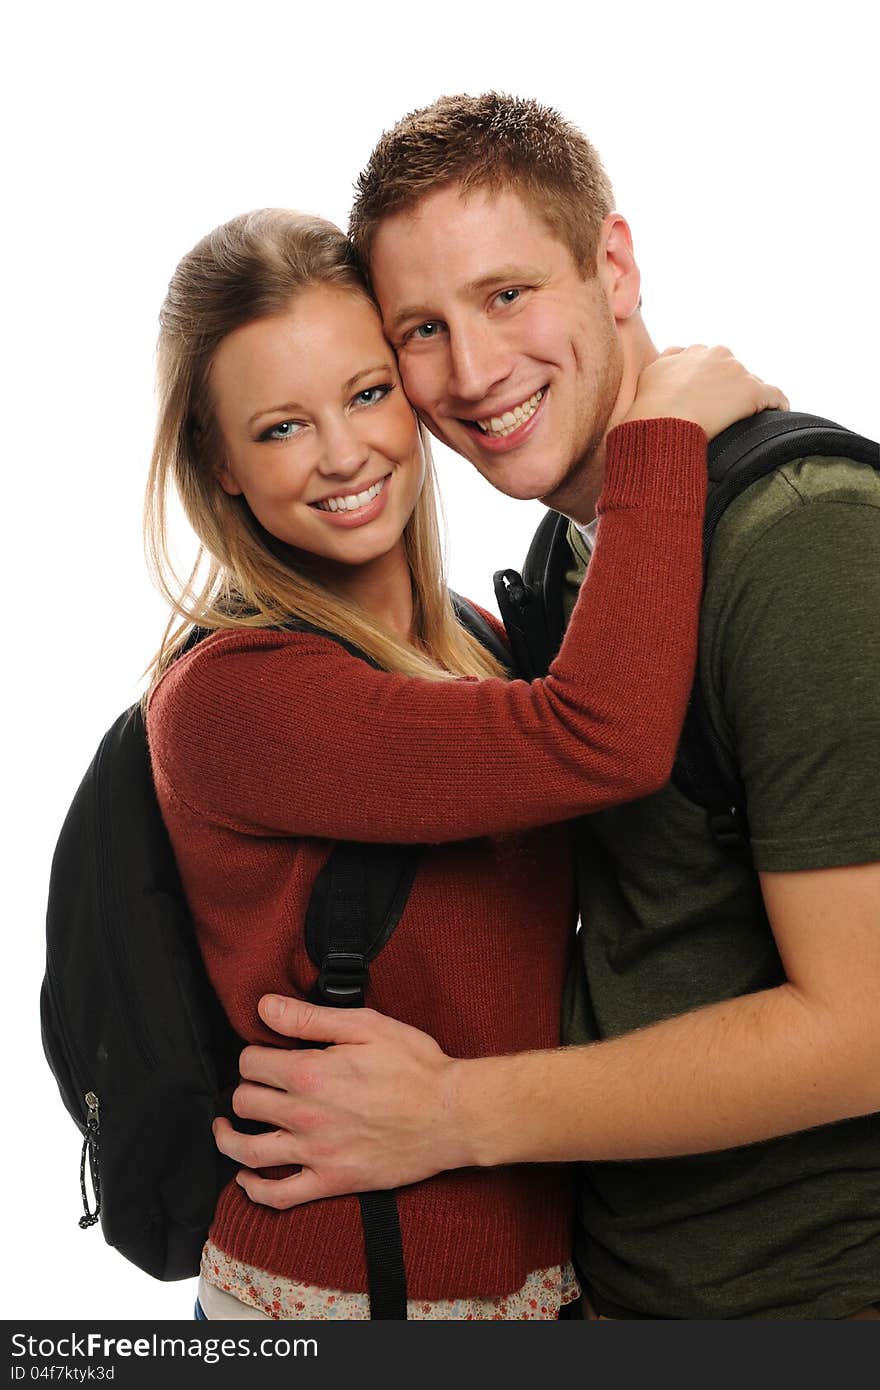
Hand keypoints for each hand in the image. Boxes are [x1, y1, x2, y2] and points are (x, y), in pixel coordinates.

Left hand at [213, 995, 464, 1208]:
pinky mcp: (332, 1182)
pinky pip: (280, 1196)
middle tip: (256, 1085)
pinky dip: (254, 1191)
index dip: (253, 1054)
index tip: (265, 1054)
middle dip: (245, 1089)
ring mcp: (317, 1153)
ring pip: (249, 1152)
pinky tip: (246, 1180)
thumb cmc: (415, 1065)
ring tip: (224, 1129)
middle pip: (245, 1103)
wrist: (452, 1114)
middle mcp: (305, 1115)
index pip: (251, 1063)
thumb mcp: (366, 1026)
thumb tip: (265, 1006)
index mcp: (311, 1073)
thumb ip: (310, 1017)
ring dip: (228, 1139)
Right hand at [623, 345, 789, 439]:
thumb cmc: (651, 405)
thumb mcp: (652, 372)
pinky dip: (777, 404)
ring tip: (747, 418)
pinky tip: (778, 413)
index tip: (709, 396)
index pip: (713, 362)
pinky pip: (775, 396)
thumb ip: (668, 359)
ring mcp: (737, 373)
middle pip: (733, 371)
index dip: (712, 380)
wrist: (660, 422)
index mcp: (697, 351)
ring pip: (752, 384)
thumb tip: (676, 356)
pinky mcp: (753, 393)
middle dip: (731, 387)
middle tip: (723, 411)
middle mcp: (719, 355)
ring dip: (750, 399)